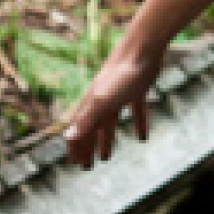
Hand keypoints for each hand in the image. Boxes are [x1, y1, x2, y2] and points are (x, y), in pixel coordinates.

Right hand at [63, 46, 163, 167]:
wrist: (145, 46)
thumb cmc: (123, 73)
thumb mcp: (104, 99)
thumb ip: (87, 118)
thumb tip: (68, 138)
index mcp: (92, 101)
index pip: (78, 128)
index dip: (75, 146)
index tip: (74, 164)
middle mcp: (102, 98)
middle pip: (92, 127)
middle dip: (88, 147)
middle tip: (87, 167)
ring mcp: (120, 93)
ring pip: (110, 121)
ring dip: (107, 139)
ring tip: (106, 157)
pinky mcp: (138, 88)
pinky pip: (136, 111)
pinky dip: (138, 124)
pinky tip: (143, 137)